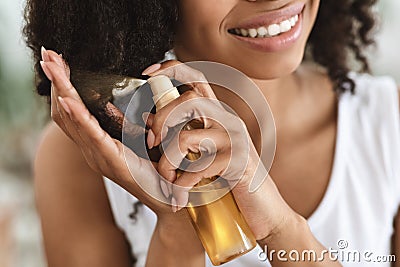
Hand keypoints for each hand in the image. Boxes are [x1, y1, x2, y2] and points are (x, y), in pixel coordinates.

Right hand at [38, 48, 193, 219]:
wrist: (165, 195)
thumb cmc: (152, 167)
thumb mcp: (136, 138)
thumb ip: (123, 125)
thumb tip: (116, 106)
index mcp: (95, 143)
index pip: (71, 110)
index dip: (63, 86)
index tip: (57, 62)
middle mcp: (90, 149)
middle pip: (65, 111)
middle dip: (57, 81)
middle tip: (48, 54)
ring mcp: (96, 155)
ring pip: (72, 118)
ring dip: (62, 89)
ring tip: (52, 65)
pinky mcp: (110, 159)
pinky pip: (90, 134)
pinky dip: (78, 116)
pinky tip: (67, 99)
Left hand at [143, 61, 298, 240]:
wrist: (264, 209)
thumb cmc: (229, 180)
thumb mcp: (206, 151)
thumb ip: (182, 134)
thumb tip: (148, 119)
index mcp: (218, 115)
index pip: (196, 77)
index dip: (170, 69)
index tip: (146, 74)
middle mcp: (228, 120)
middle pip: (187, 100)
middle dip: (160, 121)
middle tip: (151, 143)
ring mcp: (235, 139)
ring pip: (185, 137)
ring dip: (167, 162)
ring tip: (168, 180)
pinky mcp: (238, 161)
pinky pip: (198, 167)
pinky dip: (182, 184)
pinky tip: (182, 194)